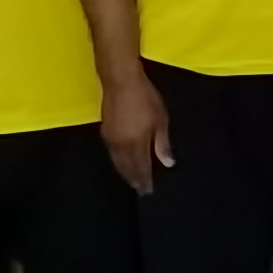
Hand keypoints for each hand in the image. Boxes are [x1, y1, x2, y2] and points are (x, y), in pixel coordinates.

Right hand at [99, 66, 169, 195]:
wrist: (121, 81)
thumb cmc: (145, 98)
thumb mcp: (160, 120)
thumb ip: (162, 143)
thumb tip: (167, 163)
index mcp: (136, 143)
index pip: (141, 167)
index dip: (144, 180)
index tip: (148, 190)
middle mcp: (121, 145)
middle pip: (127, 167)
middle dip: (134, 179)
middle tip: (139, 190)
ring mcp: (111, 138)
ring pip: (117, 162)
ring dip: (124, 172)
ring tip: (131, 180)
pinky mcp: (104, 131)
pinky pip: (111, 153)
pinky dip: (117, 161)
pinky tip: (121, 162)